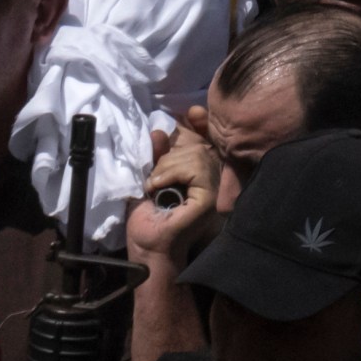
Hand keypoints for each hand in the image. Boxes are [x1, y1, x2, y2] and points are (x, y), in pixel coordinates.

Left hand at [125, 126, 217, 262]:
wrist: (146, 247)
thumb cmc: (147, 219)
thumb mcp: (148, 177)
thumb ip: (156, 156)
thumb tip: (159, 131)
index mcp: (198, 174)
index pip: (206, 139)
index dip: (201, 123)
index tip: (192, 113)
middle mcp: (211, 180)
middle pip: (198, 145)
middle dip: (168, 156)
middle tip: (153, 178)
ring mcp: (214, 190)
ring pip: (197, 155)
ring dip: (167, 166)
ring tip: (154, 185)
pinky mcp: (209, 199)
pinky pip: (197, 170)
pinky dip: (173, 173)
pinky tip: (159, 187)